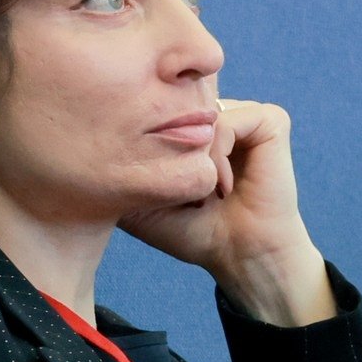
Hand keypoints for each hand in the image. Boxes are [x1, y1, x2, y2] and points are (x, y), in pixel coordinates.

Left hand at [119, 99, 335, 325]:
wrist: (240, 255)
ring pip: (199, 115)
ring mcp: (244, 113)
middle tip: (183, 193)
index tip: (159, 187)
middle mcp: (218, 112)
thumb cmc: (194, 230)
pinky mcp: (270, 120)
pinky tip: (224, 187)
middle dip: (171, 151)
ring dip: (195, 159)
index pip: (159, 105)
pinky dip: (219, 157)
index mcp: (193, 125)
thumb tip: (90, 133)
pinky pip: (228, 122)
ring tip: (205, 195)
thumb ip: (119, 164)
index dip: (149, 141)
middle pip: (177, 105)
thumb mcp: (140, 196)